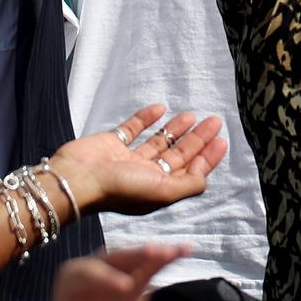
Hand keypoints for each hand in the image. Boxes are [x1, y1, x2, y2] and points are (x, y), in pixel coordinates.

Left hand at [36, 243, 186, 300]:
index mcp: (71, 281)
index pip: (85, 273)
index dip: (105, 278)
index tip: (126, 287)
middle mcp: (92, 268)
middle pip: (113, 257)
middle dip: (134, 255)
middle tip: (155, 254)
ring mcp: (114, 270)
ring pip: (135, 256)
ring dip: (157, 252)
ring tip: (179, 250)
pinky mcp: (133, 276)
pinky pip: (151, 264)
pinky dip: (168, 258)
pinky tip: (187, 249)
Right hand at [52, 105, 228, 215]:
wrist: (78, 178)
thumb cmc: (119, 188)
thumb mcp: (162, 192)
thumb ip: (188, 184)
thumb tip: (205, 173)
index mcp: (159, 190)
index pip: (190, 172)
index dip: (208, 158)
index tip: (222, 140)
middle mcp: (145, 175)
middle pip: (178, 155)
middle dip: (197, 139)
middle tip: (214, 121)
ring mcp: (128, 159)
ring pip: (158, 142)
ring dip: (175, 129)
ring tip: (193, 115)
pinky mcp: (112, 144)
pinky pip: (133, 128)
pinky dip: (146, 118)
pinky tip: (159, 107)